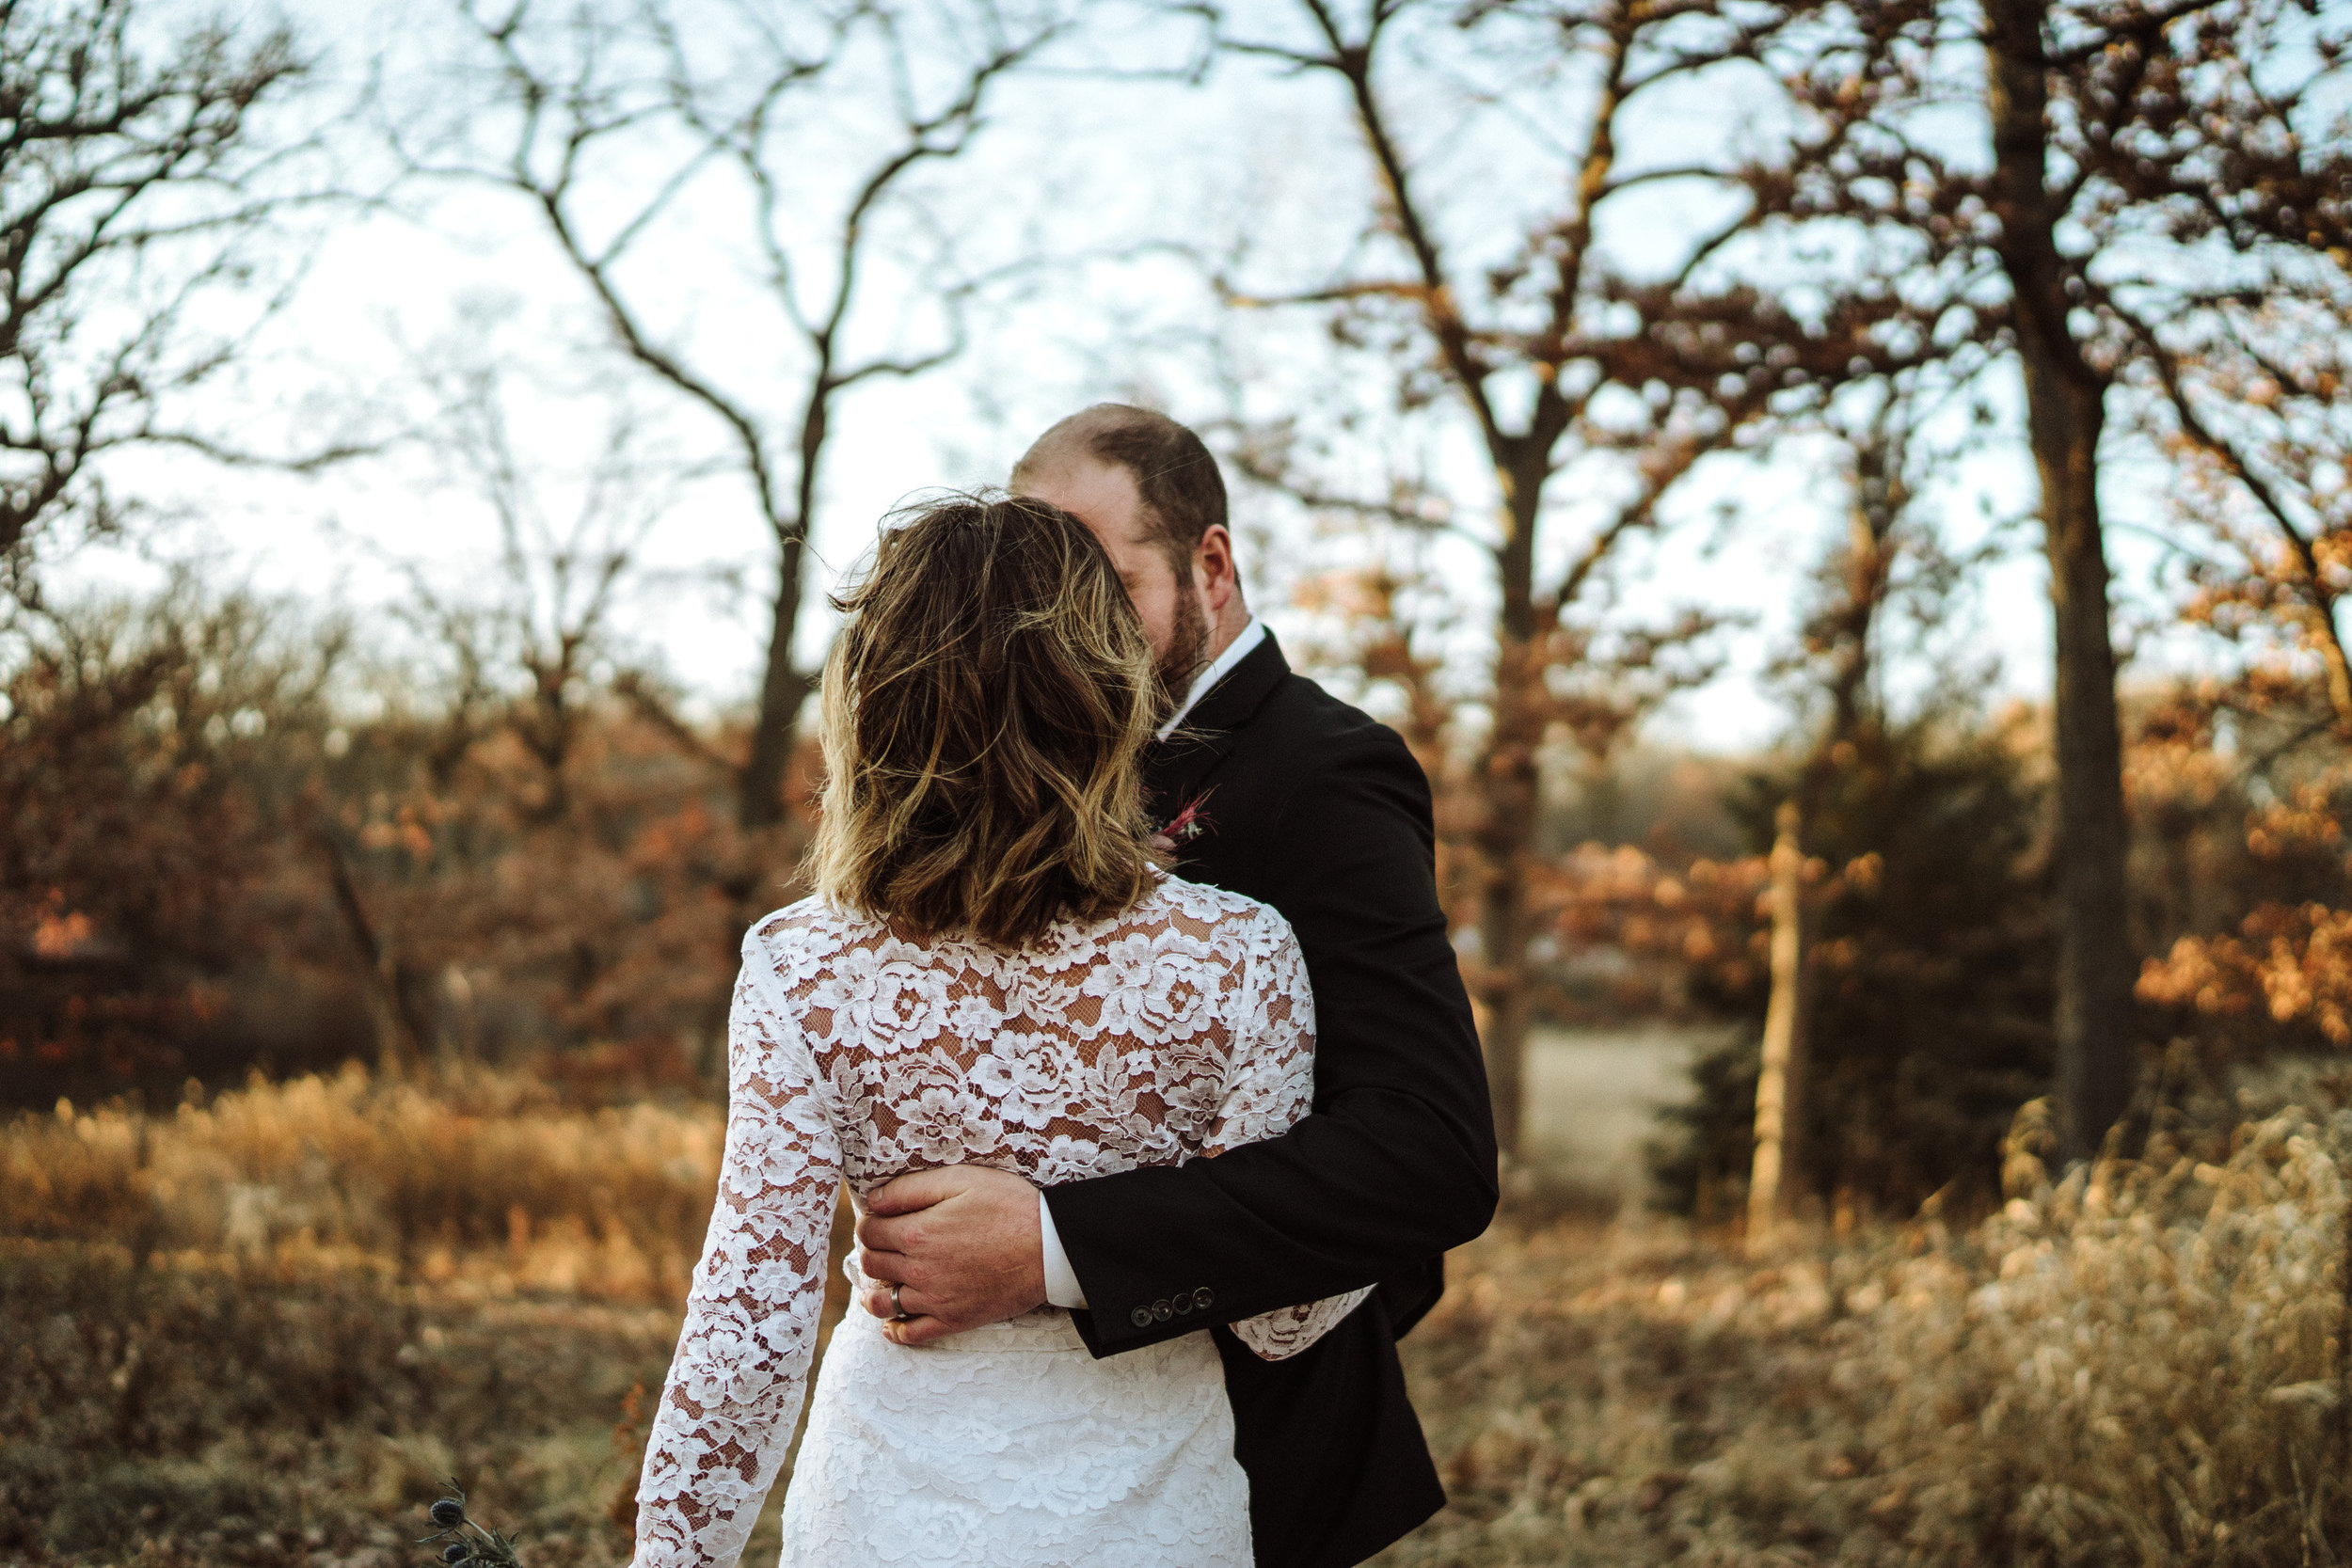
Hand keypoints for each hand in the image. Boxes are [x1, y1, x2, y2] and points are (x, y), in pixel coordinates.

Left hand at [857, 1165, 1046, 1346]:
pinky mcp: (954, 1320)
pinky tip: (891, 1324)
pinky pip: (913, 1335)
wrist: (1051, 1248)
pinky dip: (895, 1331)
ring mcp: (935, 1300)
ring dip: (873, 1292)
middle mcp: (919, 1270)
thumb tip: (872, 1201)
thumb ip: (910, 1188)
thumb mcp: (961, 1180)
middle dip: (871, 1252)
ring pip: (883, 1302)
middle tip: (883, 1244)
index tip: (879, 1219)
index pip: (869, 1232)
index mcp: (918, 1232)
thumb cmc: (1009, 1206)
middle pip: (872, 1265)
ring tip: (879, 1284)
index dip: (870, 1222)